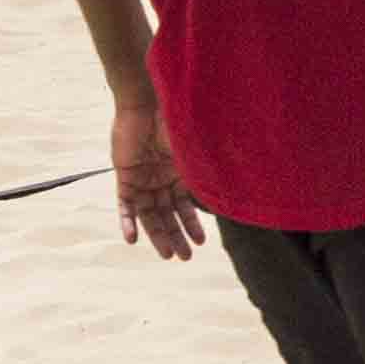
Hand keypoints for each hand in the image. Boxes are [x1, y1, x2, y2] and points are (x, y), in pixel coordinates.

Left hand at [111, 95, 200, 259]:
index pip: (186, 206)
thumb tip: (239, 188)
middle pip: (168, 215)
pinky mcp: (124, 179)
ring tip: (167, 255)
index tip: (202, 242)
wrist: (146, 105)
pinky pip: (125, 206)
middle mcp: (161, 181)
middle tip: (184, 258)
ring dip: (158, 235)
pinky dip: (128, 222)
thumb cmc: (175, 124)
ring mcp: (142, 181)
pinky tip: (132, 239)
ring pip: (149, 216)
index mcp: (180, 174)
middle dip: (177, 237)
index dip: (193, 225)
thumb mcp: (197, 152)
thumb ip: (211, 171)